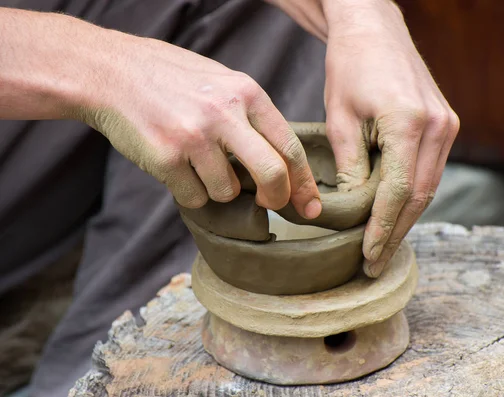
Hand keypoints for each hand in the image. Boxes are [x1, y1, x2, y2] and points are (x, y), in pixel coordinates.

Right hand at [73, 31, 322, 217]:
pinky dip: (188, 192)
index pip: (289, 146)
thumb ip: (251, 117)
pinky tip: (174, 166)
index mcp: (246, 93)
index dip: (303, 183)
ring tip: (195, 163)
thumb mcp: (221, 83)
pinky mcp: (166, 157)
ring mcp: (194, 136)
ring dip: (215, 189)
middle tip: (268, 206)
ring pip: (226, 192)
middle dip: (276, 199)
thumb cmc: (169, 80)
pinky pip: (193, 198)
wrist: (109, 72)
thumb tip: (281, 165)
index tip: (310, 206)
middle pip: (271, 174)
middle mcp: (225, 113)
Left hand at [322, 0, 459, 276]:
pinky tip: (395, 214)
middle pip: (419, 197)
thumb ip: (350, 168)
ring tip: (382, 246)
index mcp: (408, 122)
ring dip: (405, 219)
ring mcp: (447, 126)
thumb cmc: (350, 68)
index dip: (382, 228)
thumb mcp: (339, 119)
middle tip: (375, 263)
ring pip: (429, 188)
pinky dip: (412, 196)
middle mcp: (438, 127)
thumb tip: (354, 211)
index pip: (398, 191)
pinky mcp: (446, 125)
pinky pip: (430, 171)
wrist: (374, 30)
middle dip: (396, 233)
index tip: (367, 256)